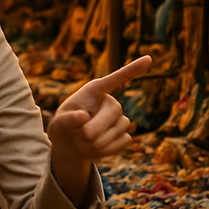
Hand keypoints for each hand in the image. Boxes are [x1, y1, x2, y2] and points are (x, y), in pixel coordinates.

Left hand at [47, 55, 150, 204]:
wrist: (71, 145)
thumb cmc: (64, 128)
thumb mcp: (59, 123)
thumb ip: (67, 119)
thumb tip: (82, 116)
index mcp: (94, 91)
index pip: (116, 79)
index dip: (133, 69)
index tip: (149, 58)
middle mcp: (111, 102)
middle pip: (115, 111)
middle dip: (94, 128)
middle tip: (79, 136)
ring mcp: (120, 119)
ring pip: (118, 130)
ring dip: (98, 142)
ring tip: (84, 141)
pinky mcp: (125, 135)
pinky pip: (122, 142)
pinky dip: (106, 150)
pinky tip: (95, 148)